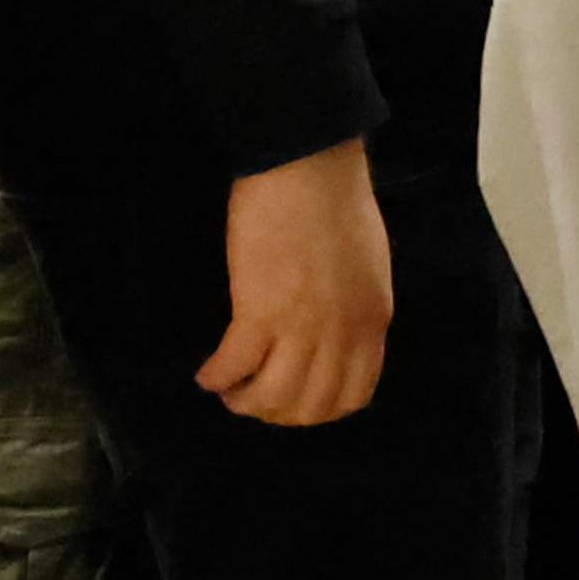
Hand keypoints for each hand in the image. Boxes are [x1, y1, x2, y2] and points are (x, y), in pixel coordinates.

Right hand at [198, 139, 393, 427]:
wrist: (307, 165)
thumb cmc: (336, 200)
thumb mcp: (368, 266)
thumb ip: (355, 306)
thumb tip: (334, 331)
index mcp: (372, 320)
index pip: (354, 395)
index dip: (320, 411)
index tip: (296, 402)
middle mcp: (341, 334)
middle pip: (311, 405)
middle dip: (279, 414)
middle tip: (255, 401)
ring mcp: (301, 327)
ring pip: (273, 396)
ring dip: (246, 403)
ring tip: (230, 391)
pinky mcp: (259, 313)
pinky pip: (235, 365)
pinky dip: (218, 377)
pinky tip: (207, 374)